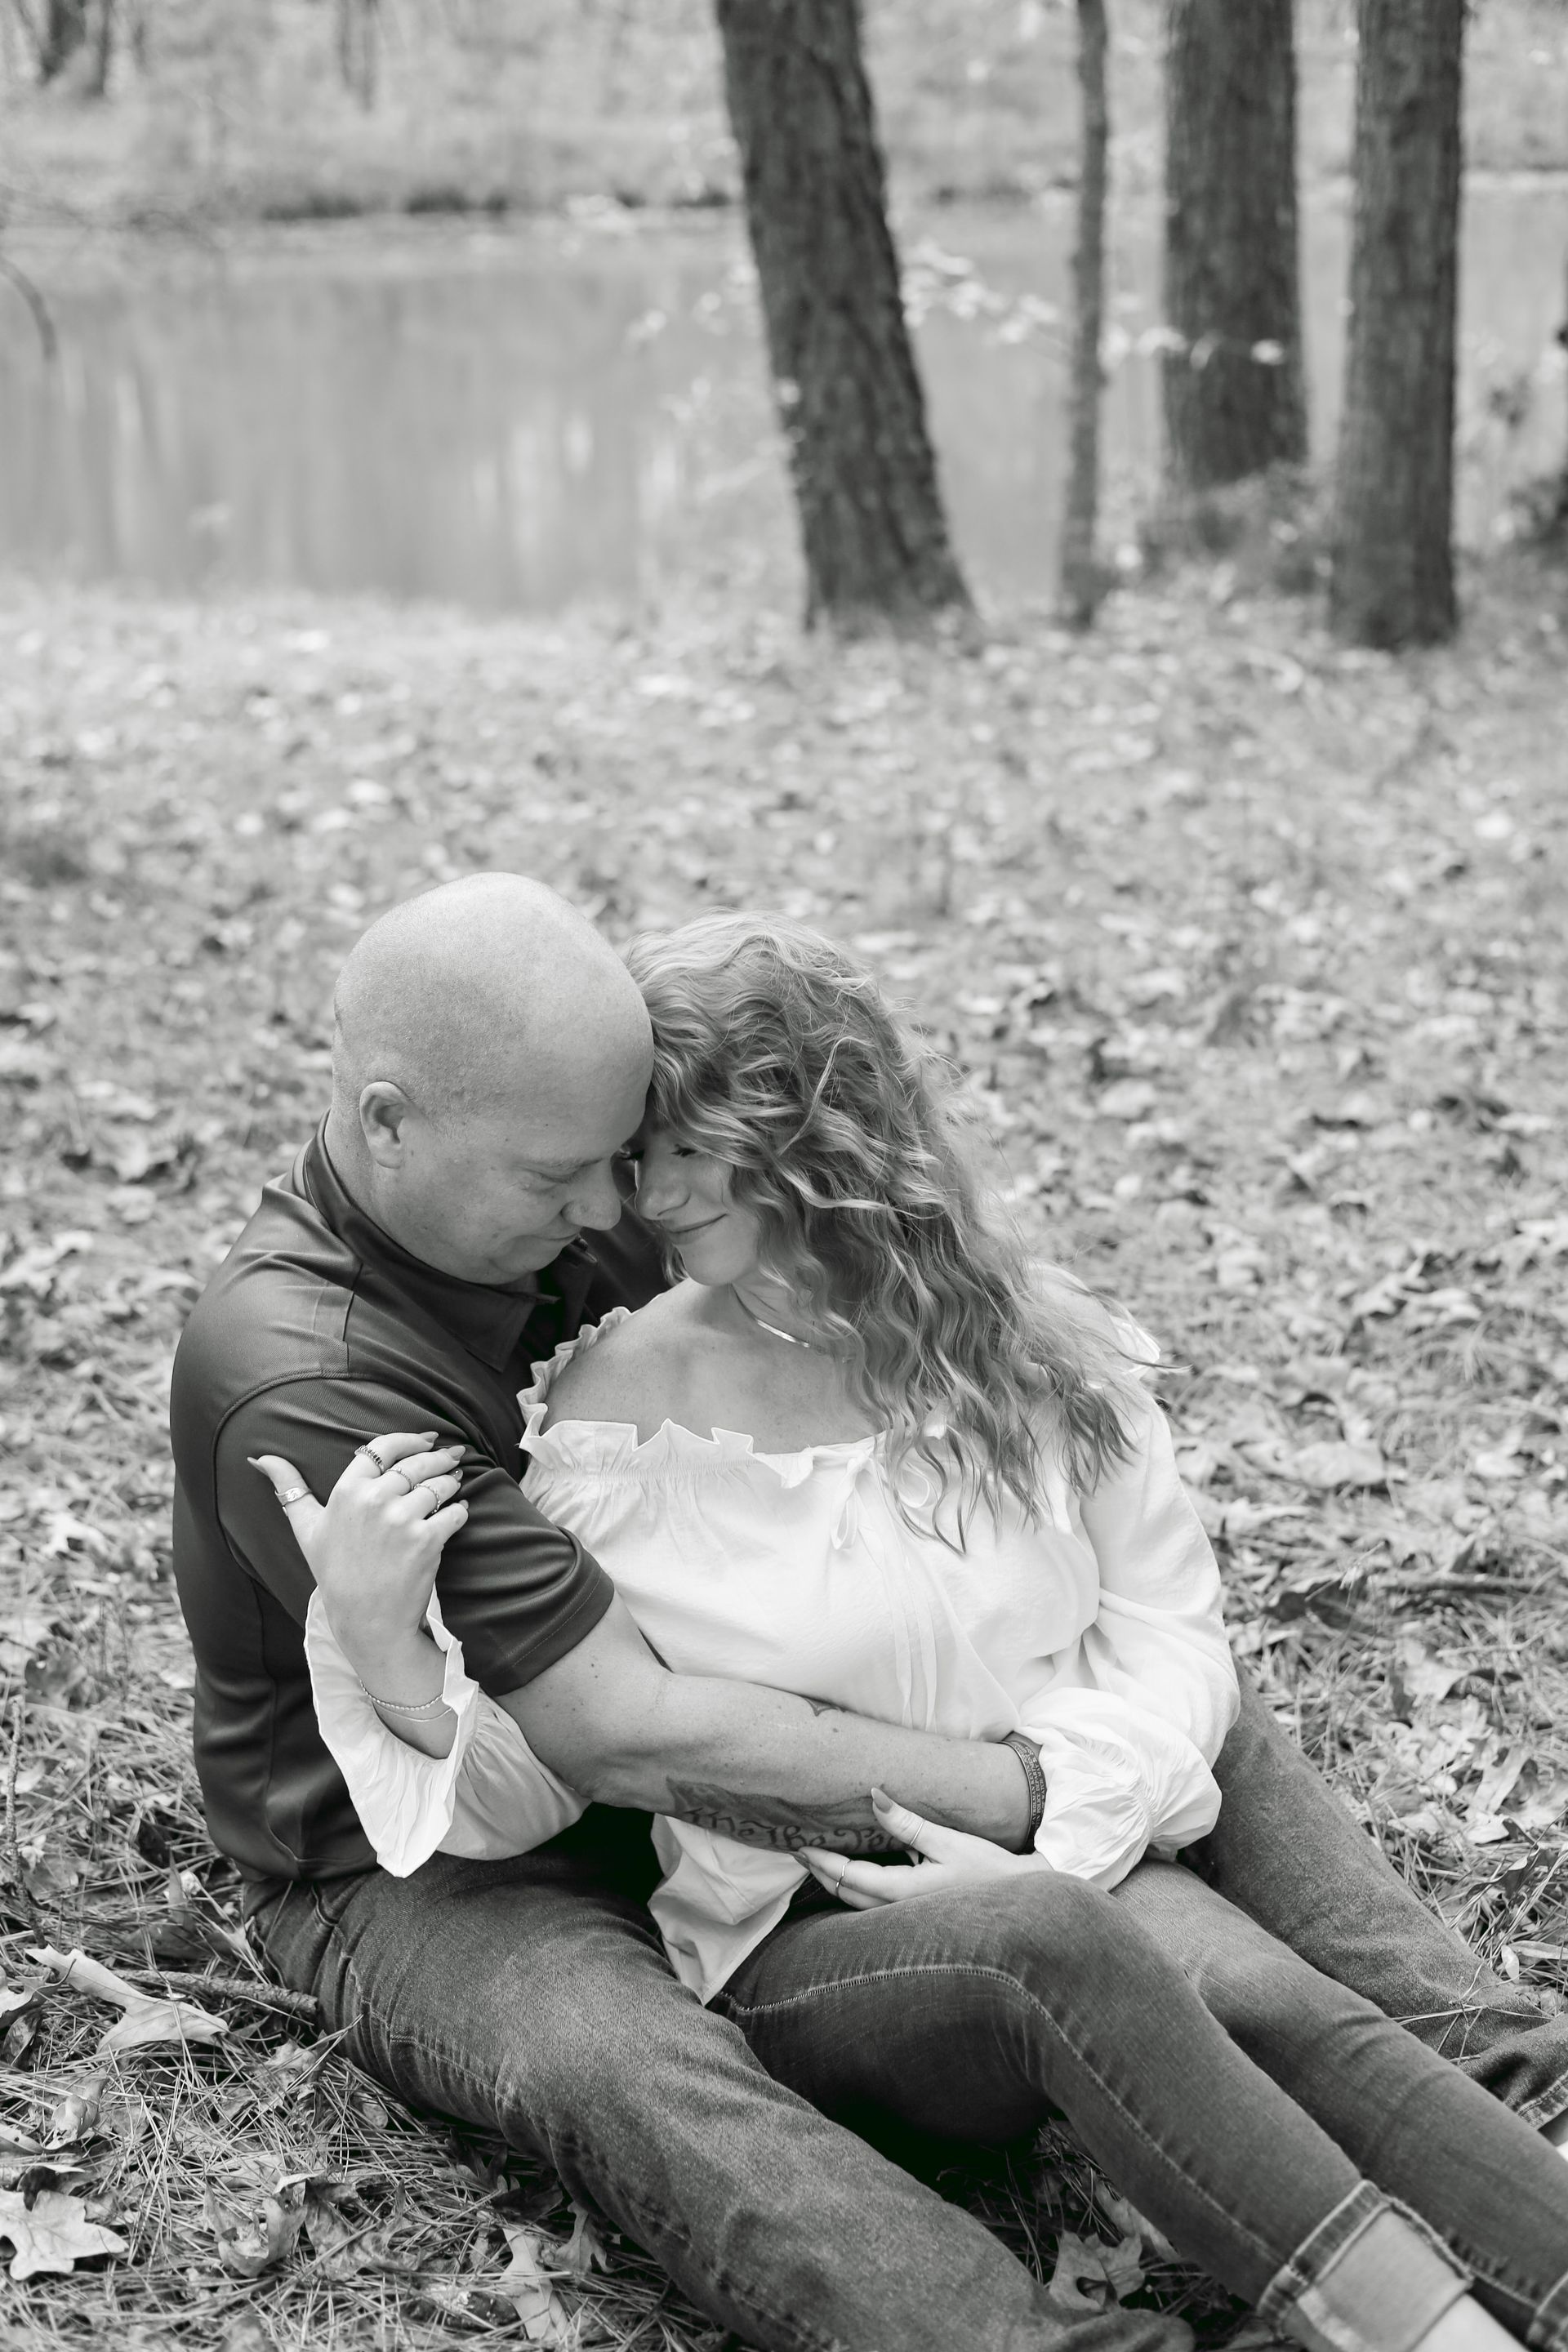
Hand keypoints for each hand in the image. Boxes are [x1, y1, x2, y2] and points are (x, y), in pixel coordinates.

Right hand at [250, 1434, 467, 1674]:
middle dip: (440, 1457)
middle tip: (454, 1455)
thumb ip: (289, 1489)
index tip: (427, 1439)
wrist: (365, 1620)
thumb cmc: (334, 1572)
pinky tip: (460, 1509)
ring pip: (439, 1485)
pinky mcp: (427, 1540)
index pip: (383, 1447)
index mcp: (347, 1491)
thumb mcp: (306, 1528)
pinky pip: (455, 1512)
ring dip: (451, 1481)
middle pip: (417, 1463)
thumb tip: (259, 1458)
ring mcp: (402, 1519)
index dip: (410, 1439)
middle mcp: (375, 1500)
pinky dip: (461, 1509)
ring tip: (456, 1480)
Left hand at [801, 1787, 1051, 1908]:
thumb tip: (873, 1795)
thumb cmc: (988, 1870)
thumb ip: (907, 1822)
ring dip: (835, 1883)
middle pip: (847, 1894)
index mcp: (903, 1892)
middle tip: (800, 1852)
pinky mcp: (916, 1918)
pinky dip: (854, 1891)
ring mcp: (907, 1920)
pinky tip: (853, 1878)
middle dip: (821, 1873)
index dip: (822, 1862)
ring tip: (818, 1864)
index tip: (801, 1847)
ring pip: (858, 1905)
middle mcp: (899, 1912)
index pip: (849, 1877)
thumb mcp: (947, 1840)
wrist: (1023, 1904)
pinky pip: (873, 1907)